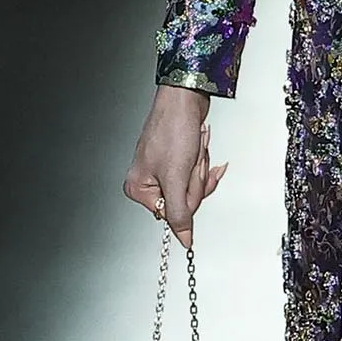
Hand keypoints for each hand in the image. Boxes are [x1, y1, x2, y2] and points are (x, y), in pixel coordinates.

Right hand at [123, 84, 228, 245]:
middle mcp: (148, 183)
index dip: (188, 194)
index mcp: (139, 189)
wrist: (185, 99)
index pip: (174, 214)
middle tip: (190, 158)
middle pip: (185, 201)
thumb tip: (185, 240)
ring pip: (193, 187)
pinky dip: (202, 161)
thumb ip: (180, 213)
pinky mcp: (176, 163)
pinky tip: (200, 147)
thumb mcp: (176, 177)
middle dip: (195, 178)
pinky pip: (196, 175)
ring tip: (193, 148)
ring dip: (199, 167)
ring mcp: (163, 173)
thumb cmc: (173, 129)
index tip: (186, 173)